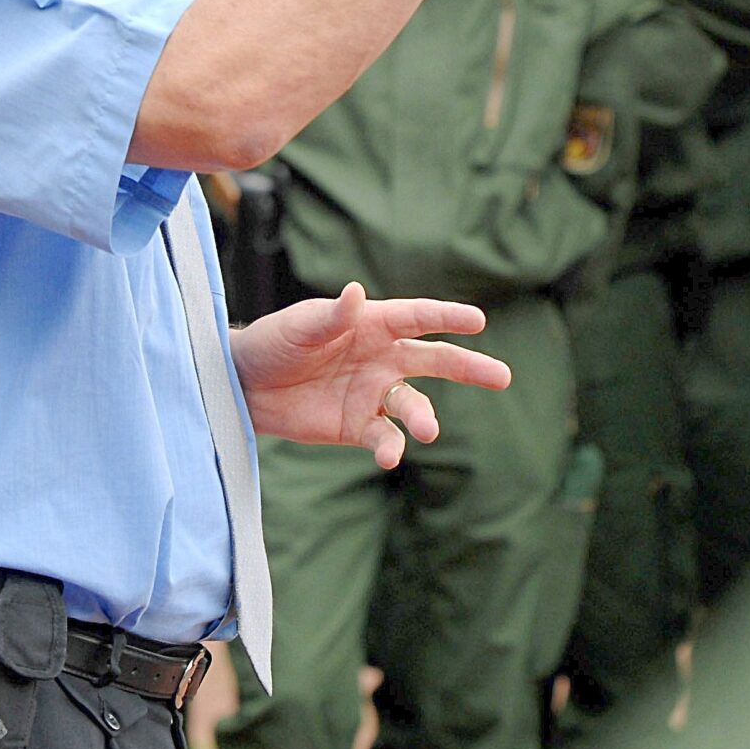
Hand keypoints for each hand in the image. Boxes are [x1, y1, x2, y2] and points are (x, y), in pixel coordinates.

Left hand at [228, 282, 514, 468]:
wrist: (246, 385)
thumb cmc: (275, 342)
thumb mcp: (299, 327)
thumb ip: (330, 316)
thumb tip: (356, 291)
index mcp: (371, 324)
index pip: (417, 317)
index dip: (447, 317)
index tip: (478, 320)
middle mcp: (381, 358)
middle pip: (434, 361)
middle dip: (469, 368)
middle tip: (503, 377)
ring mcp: (372, 393)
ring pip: (413, 405)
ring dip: (424, 418)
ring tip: (429, 431)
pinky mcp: (357, 426)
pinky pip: (384, 437)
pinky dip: (391, 447)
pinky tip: (390, 456)